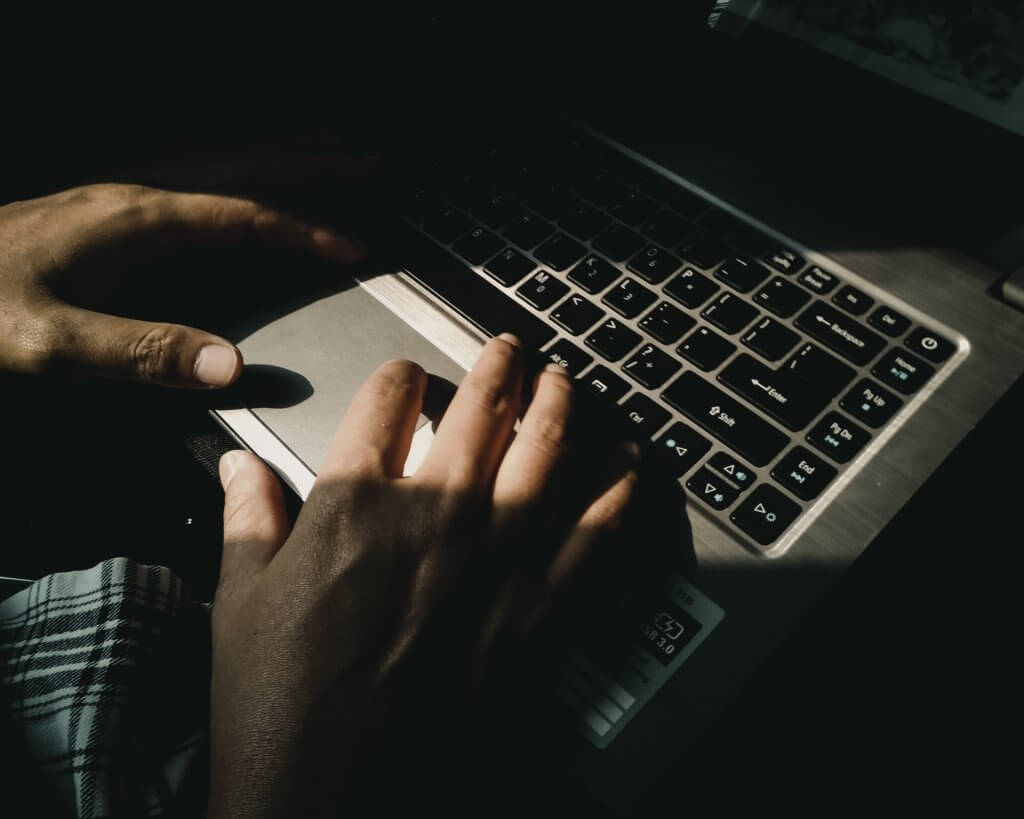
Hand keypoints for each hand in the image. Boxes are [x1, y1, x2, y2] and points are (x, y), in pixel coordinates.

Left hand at [0, 183, 363, 387]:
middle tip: (365, 159)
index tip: (352, 246)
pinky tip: (239, 182)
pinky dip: (234, 172)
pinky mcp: (102, 213)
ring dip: (277, 154)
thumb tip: (228, 363)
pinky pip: (190, 177)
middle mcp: (131, 195)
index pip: (241, 214)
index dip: (304, 228)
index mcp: (132, 220)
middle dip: (310, 162)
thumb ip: (140, 351)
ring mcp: (116, 198)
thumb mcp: (49, 343)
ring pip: (216, 161)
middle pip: (241, 165)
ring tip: (324, 148)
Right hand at [208, 335, 639, 817]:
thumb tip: (237, 466)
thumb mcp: (239, 594)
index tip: (404, 377)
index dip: (398, 376)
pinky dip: (612, 497)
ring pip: (541, 457)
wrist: (318, 784)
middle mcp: (431, 516)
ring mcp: (488, 562)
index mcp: (354, 501)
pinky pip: (587, 541)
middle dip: (498, 368)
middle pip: (479, 411)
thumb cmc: (273, 694)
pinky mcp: (527, 615)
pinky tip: (626, 467)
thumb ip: (248, 515)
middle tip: (511, 348)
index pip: (386, 399)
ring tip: (566, 380)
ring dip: (559, 408)